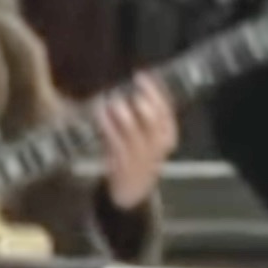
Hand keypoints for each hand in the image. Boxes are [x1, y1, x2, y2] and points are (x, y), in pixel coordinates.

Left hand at [95, 76, 178, 208]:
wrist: (132, 193)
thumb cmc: (140, 158)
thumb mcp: (152, 139)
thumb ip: (149, 118)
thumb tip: (138, 86)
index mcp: (168, 137)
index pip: (166, 110)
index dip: (154, 90)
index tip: (142, 75)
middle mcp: (156, 145)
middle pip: (153, 116)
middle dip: (143, 98)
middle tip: (132, 86)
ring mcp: (139, 153)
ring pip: (132, 126)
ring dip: (121, 110)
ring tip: (113, 100)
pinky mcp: (120, 159)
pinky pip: (113, 137)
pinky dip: (106, 122)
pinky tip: (99, 110)